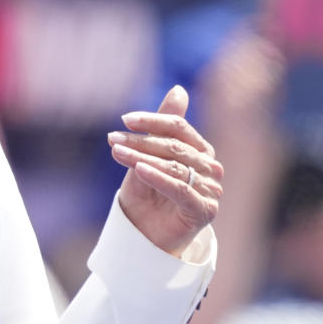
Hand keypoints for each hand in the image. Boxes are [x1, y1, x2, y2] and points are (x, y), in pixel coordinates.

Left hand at [107, 85, 222, 256]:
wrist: (144, 234)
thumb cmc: (146, 193)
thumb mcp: (146, 156)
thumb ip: (161, 127)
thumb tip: (179, 89)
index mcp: (200, 150)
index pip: (179, 127)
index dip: (153, 120)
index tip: (125, 119)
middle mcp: (210, 168)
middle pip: (174, 147)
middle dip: (141, 141)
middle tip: (112, 138)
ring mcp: (211, 190)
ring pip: (175, 167)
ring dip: (142, 157)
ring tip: (116, 152)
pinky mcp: (205, 211)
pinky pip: (181, 190)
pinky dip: (159, 178)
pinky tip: (139, 170)